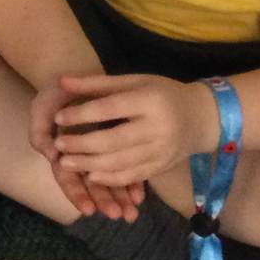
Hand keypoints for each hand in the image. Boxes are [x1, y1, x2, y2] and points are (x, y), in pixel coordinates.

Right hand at [29, 77, 144, 221]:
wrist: (79, 75)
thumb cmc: (58, 93)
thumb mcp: (42, 106)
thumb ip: (40, 130)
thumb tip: (50, 155)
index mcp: (61, 151)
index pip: (67, 177)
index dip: (76, 193)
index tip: (88, 210)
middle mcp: (79, 156)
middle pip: (90, 183)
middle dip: (103, 201)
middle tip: (116, 216)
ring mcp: (98, 152)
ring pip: (109, 179)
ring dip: (119, 197)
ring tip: (131, 214)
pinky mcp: (116, 145)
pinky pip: (124, 167)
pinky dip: (131, 182)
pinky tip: (140, 196)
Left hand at [50, 72, 219, 187]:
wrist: (201, 117)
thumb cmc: (161, 93)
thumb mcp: (133, 81)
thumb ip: (97, 83)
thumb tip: (61, 82)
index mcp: (150, 100)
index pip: (110, 109)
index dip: (82, 115)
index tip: (58, 118)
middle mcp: (159, 127)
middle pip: (114, 140)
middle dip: (82, 145)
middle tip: (57, 145)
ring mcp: (162, 150)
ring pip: (121, 162)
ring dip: (90, 165)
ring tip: (65, 163)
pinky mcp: (162, 166)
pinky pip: (133, 176)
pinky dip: (110, 178)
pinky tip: (90, 176)